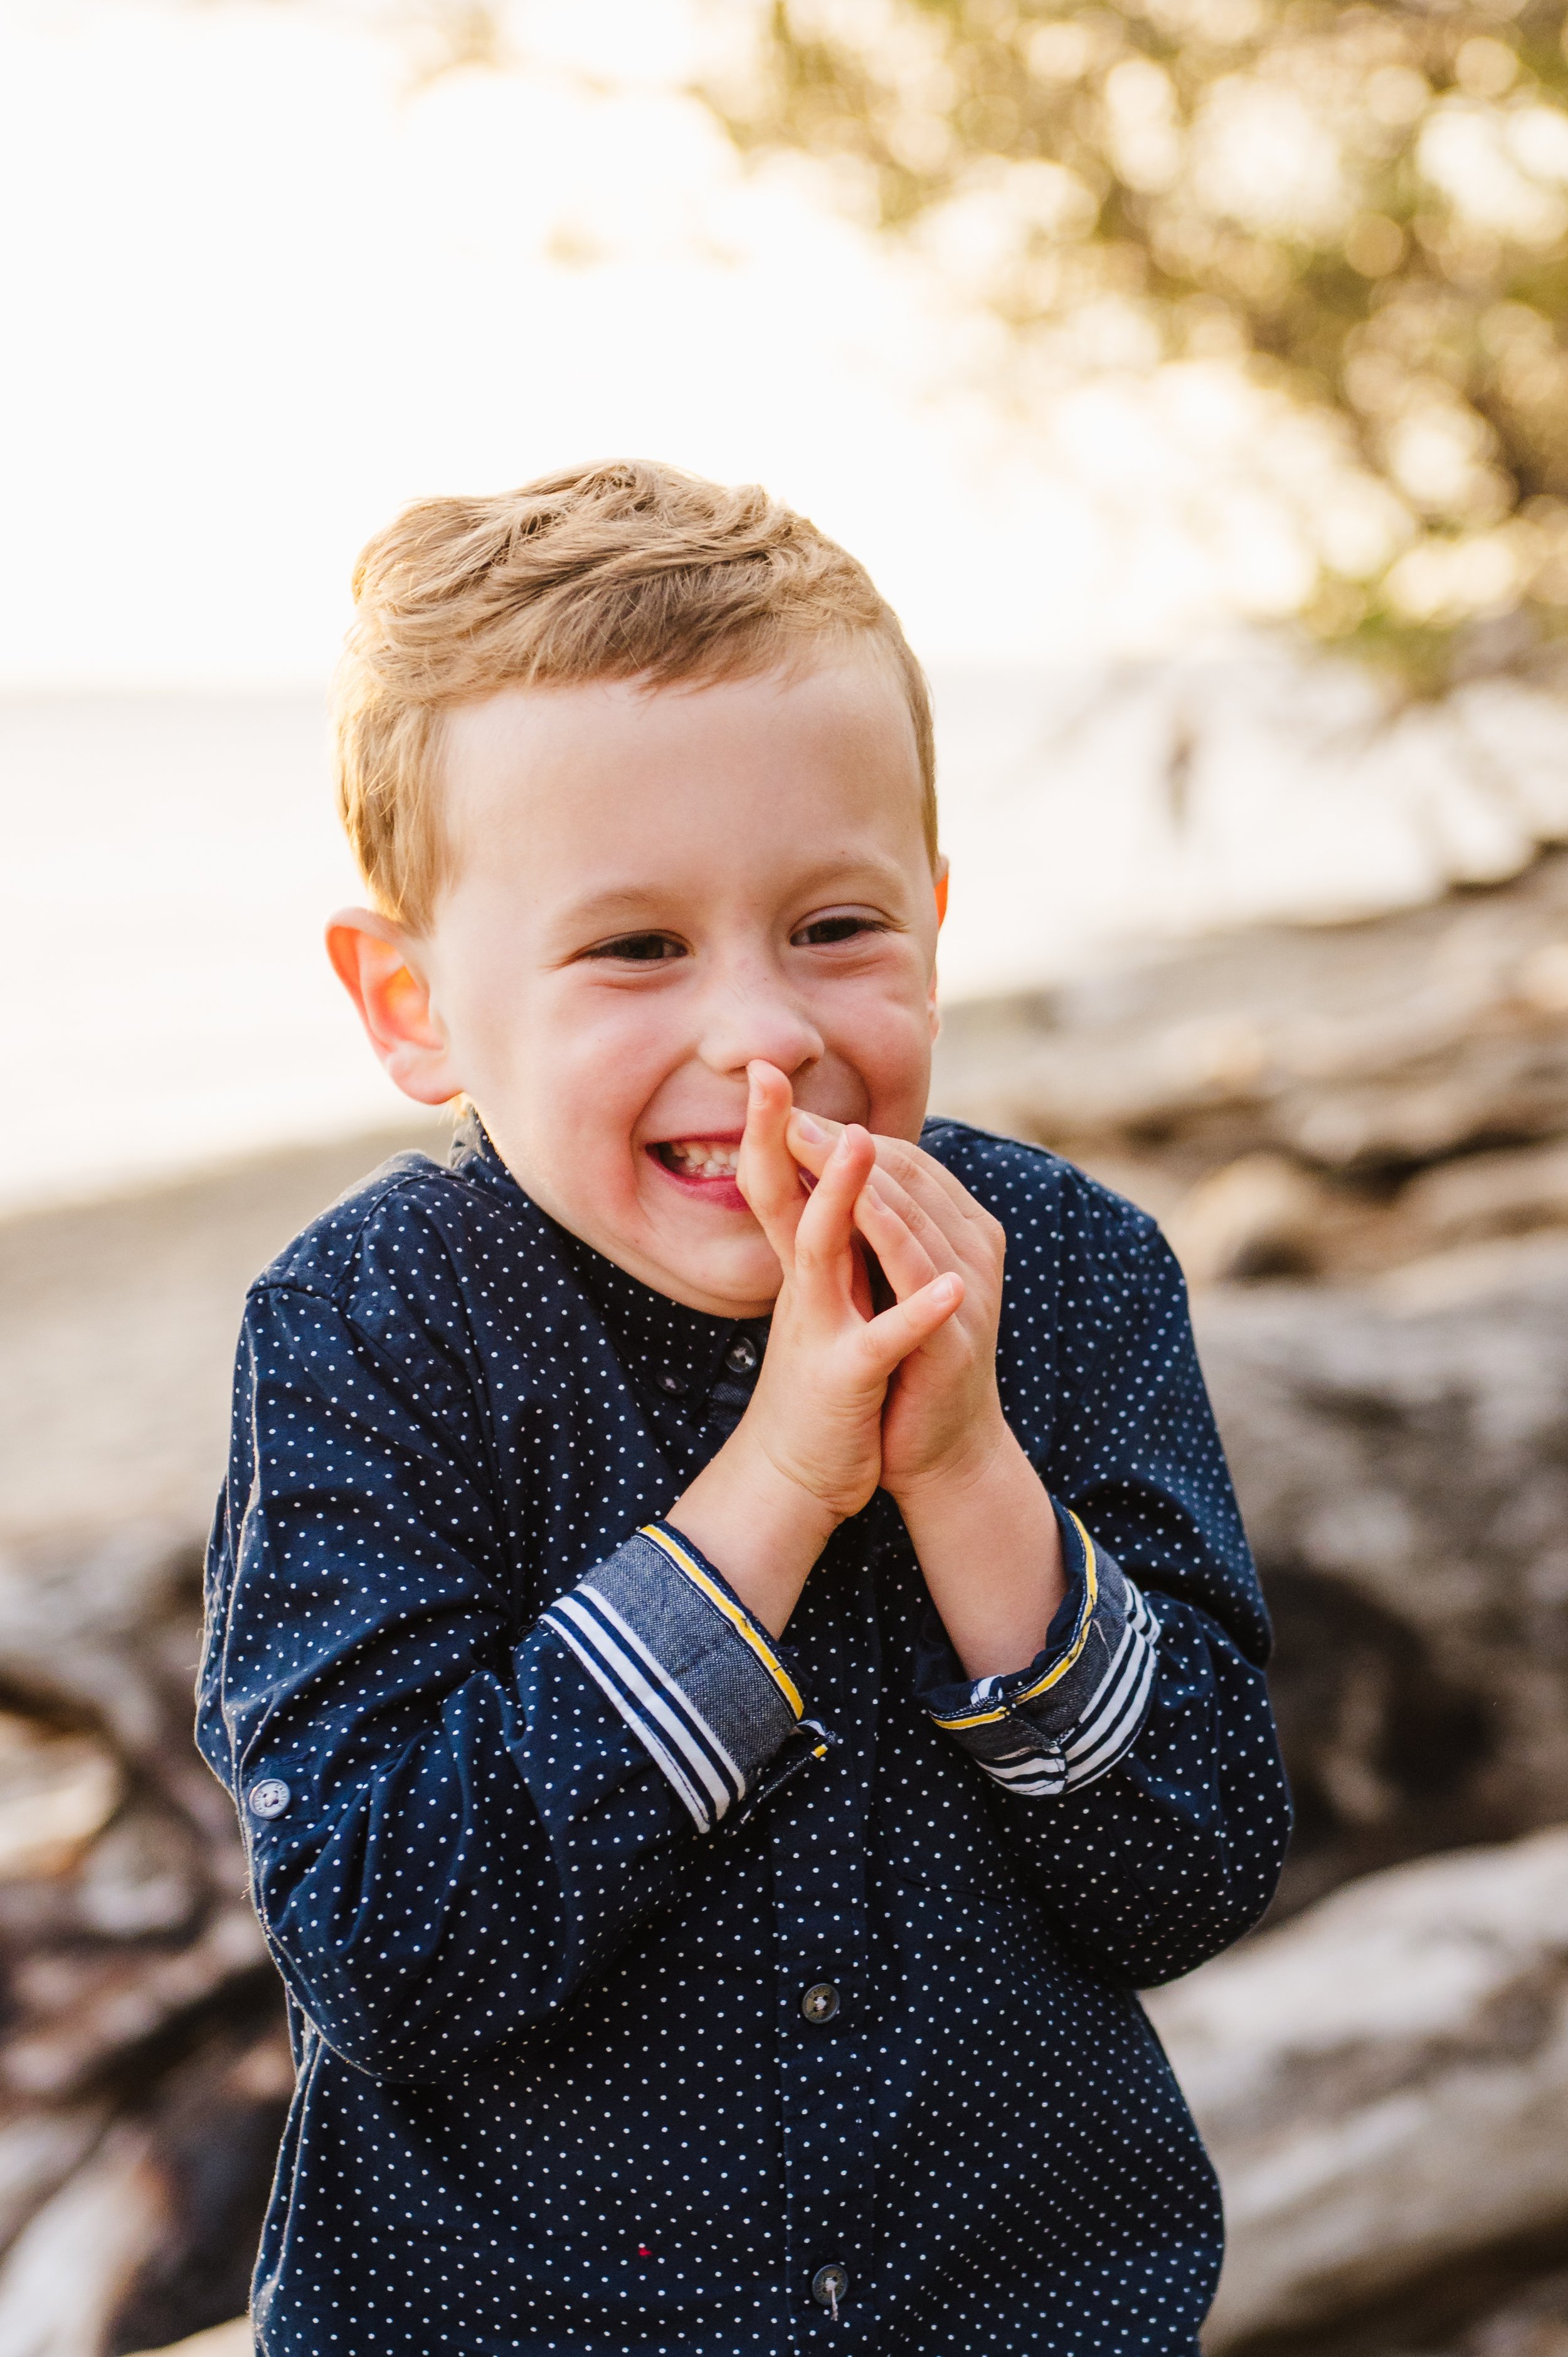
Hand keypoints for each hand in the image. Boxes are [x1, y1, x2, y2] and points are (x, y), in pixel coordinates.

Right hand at [667, 1063, 962, 1635]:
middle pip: (781, 1199)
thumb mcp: (824, 1307)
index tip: (763, 1072)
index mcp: (804, 1270)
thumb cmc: (824, 1387)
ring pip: (822, 1251)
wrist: (798, 1479)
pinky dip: (917, 1311)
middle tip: (769, 1072)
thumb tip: (845, 1196)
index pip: (777, 1184)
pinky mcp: (846, 1379)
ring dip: (842, 1197)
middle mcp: (802, 1290)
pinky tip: (951, 1286)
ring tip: (863, 1146)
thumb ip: (832, 1252)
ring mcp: (818, 1331)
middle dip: (777, 1136)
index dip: (767, 1128)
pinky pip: (884, 1339)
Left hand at [782, 1107, 1065, 1677]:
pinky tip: (863, 1205)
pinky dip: (896, 1235)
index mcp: (953, 1231)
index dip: (840, 1130)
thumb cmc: (906, 1365)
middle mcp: (968, 1249)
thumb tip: (834, 1175)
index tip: (782, 1101)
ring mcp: (968, 1290)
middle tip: (781, 1097)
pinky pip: (924, 1275)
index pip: (900, 1160)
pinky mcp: (954, 1337)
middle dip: (839, 1134)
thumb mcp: (885, 1287)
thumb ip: (872, 1232)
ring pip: (914, 1211)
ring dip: (860, 1169)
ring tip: (808, 1132)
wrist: (939, 1453)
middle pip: (905, 1171)